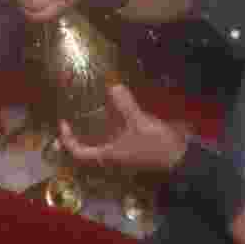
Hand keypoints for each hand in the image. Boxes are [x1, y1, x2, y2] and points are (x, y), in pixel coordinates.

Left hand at [59, 85, 188, 172]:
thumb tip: (113, 86)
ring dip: (94, 126)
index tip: (64, 123)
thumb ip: (126, 105)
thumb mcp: (140, 124)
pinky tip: (114, 107)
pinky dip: (112, 121)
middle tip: (72, 112)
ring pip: (102, 139)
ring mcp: (123, 149)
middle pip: (88, 145)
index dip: (68, 140)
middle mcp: (113, 153)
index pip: (80, 152)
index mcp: (109, 154)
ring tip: (89, 106)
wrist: (180, 156)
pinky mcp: (134, 142)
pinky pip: (116, 133)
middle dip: (79, 131)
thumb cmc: (156, 146)